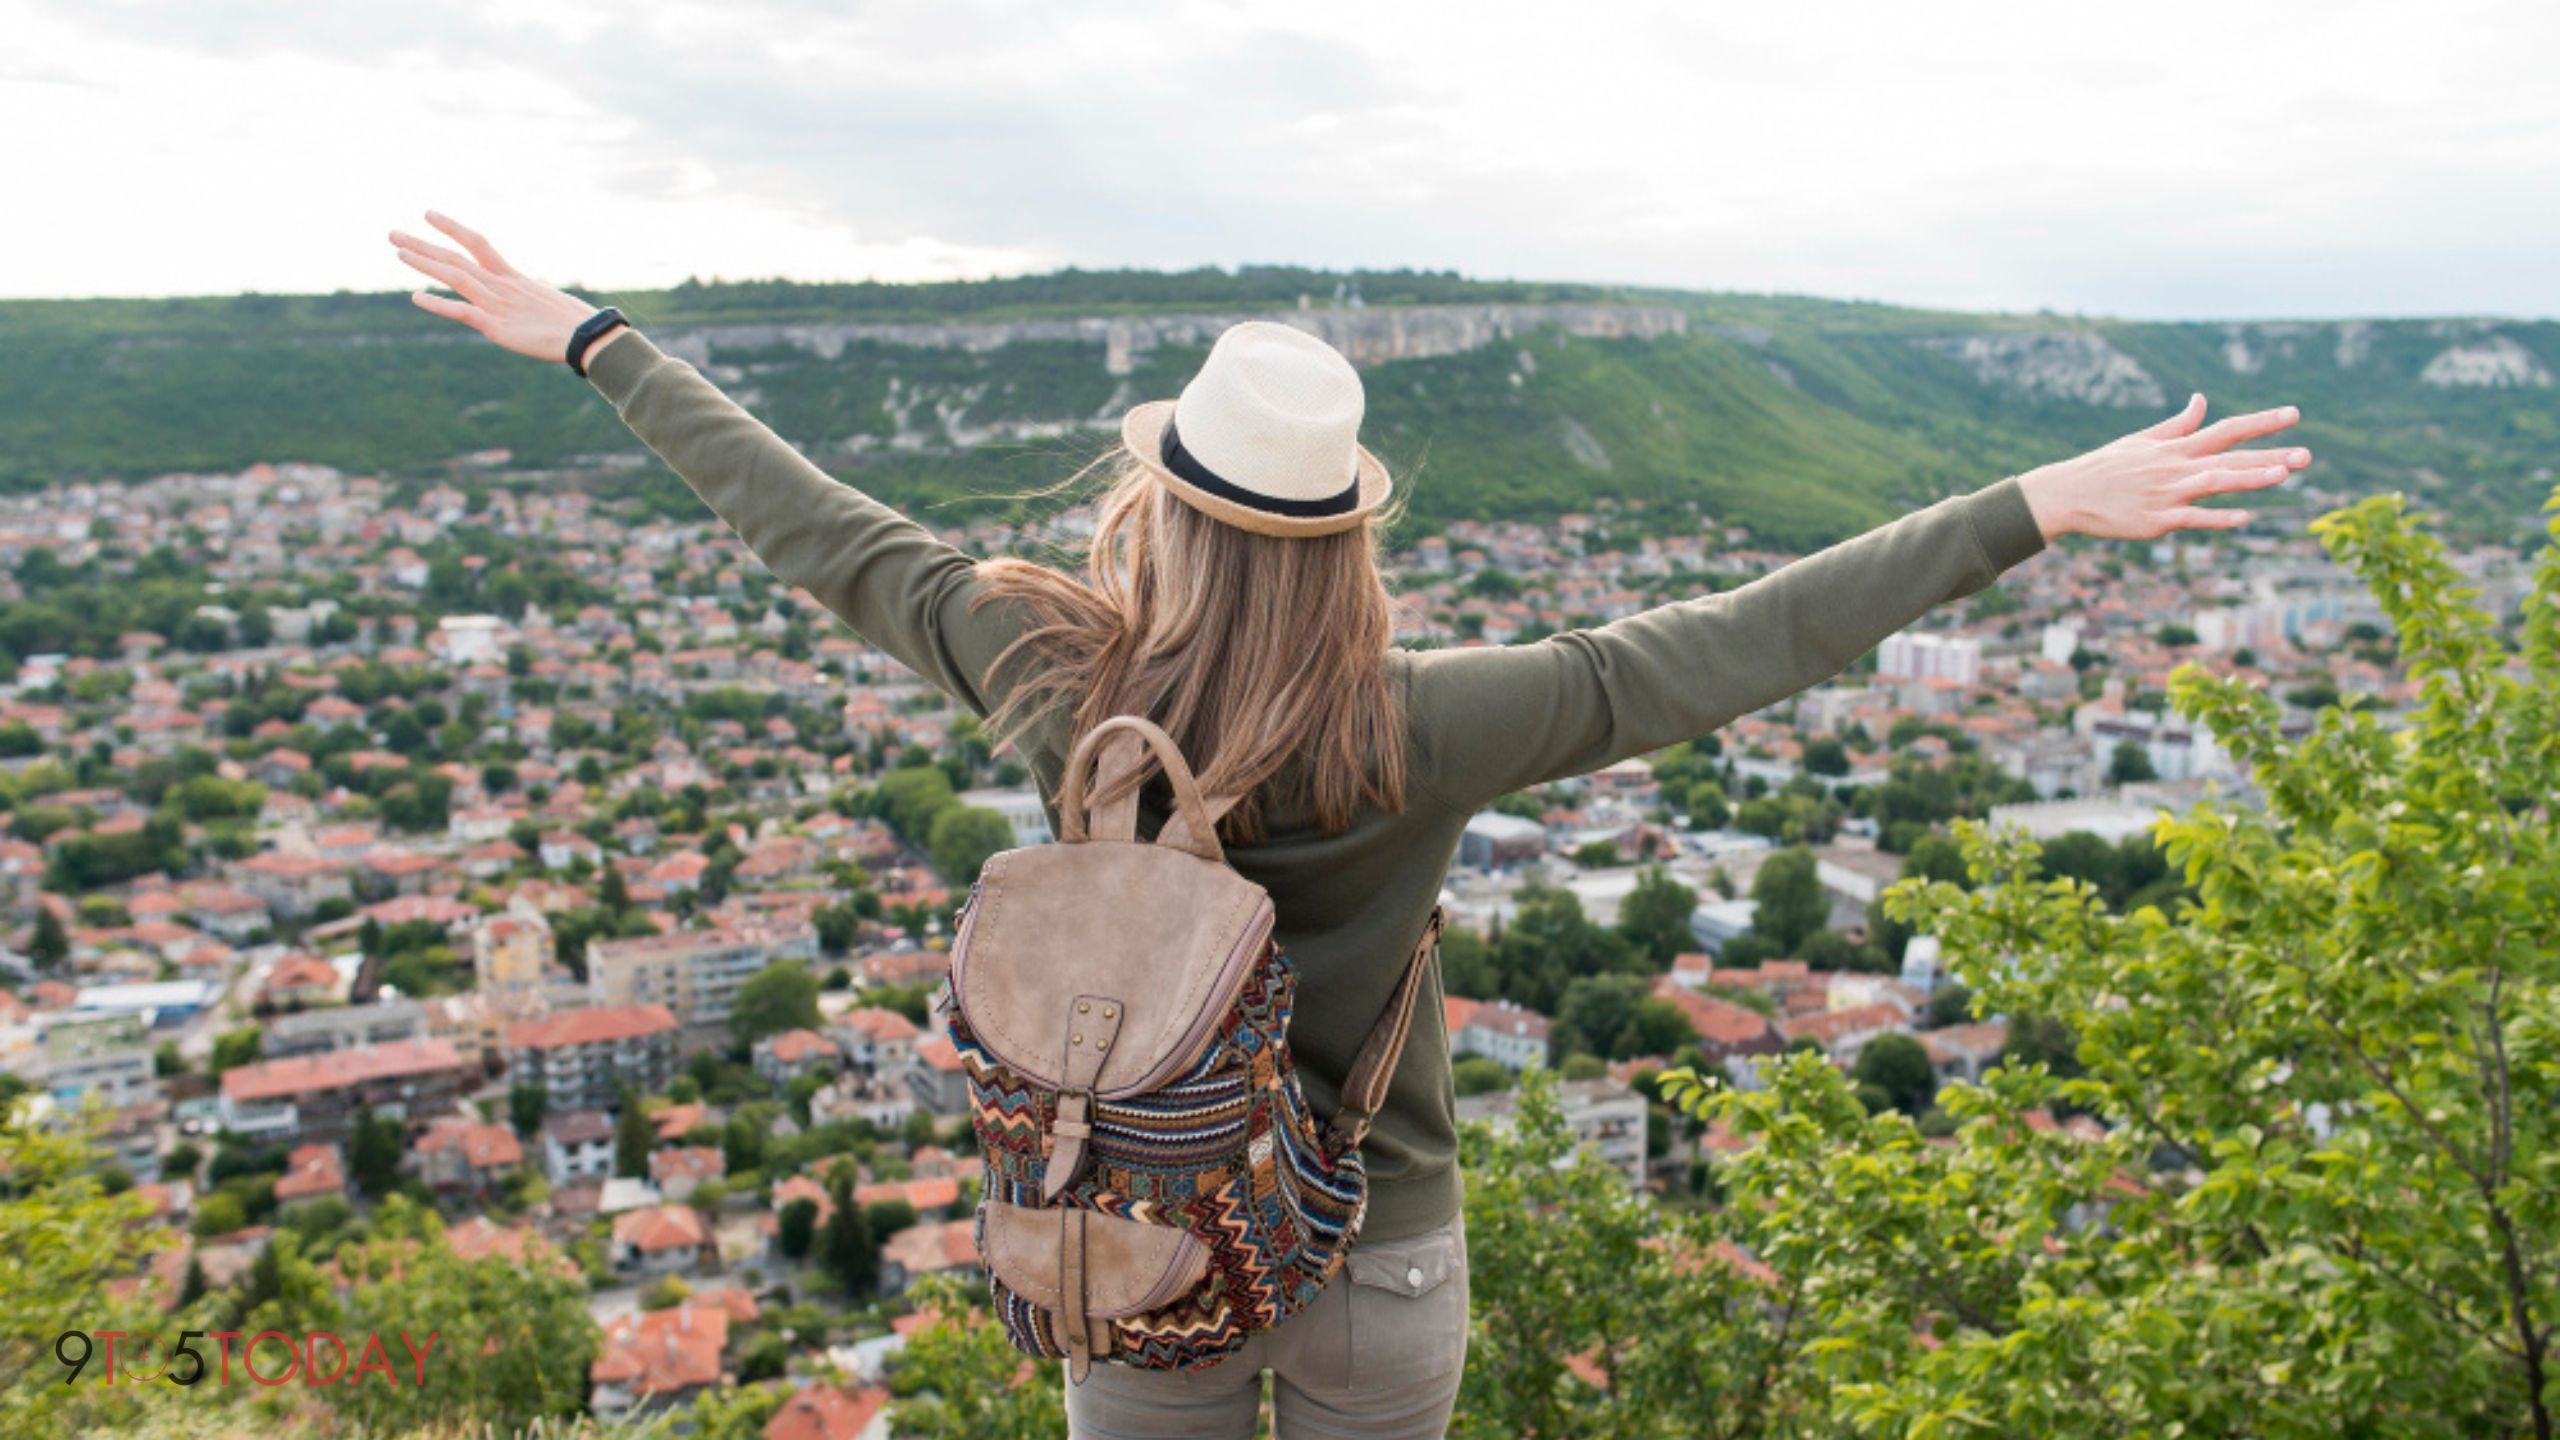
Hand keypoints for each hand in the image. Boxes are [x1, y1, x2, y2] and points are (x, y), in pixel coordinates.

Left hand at [387, 210, 620, 364]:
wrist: (587, 337)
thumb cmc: (576, 324)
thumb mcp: (547, 303)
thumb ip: (528, 299)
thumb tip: (527, 302)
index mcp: (513, 277)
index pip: (477, 243)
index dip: (452, 227)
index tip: (428, 214)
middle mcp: (501, 285)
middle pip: (456, 258)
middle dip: (423, 244)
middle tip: (393, 234)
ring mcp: (498, 304)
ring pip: (456, 276)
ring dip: (426, 263)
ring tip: (399, 252)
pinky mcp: (497, 327)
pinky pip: (463, 311)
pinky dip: (439, 304)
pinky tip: (416, 297)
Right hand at [2015, 395, 2311, 541]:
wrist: (2068, 494)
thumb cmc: (2105, 468)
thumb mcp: (2142, 441)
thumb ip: (2179, 425)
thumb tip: (2201, 400)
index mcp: (2176, 448)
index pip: (2226, 429)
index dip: (2262, 422)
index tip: (2294, 414)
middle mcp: (2177, 468)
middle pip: (2231, 457)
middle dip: (2271, 455)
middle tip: (2308, 455)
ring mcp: (2168, 494)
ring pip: (2216, 482)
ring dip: (2251, 478)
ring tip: (2284, 474)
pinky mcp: (2157, 520)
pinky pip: (2192, 517)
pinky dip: (2217, 517)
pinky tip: (2243, 517)